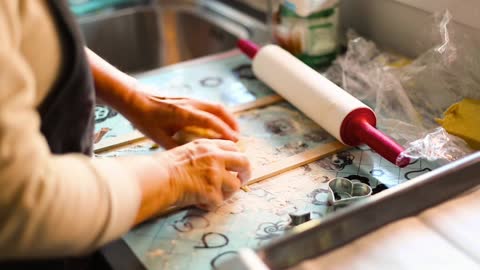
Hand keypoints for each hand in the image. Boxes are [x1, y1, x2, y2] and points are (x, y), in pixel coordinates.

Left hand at [125, 93, 239, 148]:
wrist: (134, 97)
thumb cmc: (144, 118)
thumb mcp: (158, 137)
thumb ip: (175, 147)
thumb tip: (191, 159)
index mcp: (183, 114)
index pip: (210, 121)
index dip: (224, 131)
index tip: (234, 141)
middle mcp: (190, 103)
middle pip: (218, 110)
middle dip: (231, 123)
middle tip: (238, 137)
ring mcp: (190, 98)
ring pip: (215, 105)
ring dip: (227, 117)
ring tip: (233, 130)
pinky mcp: (188, 97)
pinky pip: (209, 104)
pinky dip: (218, 113)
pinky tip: (218, 122)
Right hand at [157, 139, 250, 209]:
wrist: (157, 177)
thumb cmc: (165, 166)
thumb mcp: (187, 150)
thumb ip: (204, 154)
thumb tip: (216, 164)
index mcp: (209, 145)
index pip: (233, 147)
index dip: (236, 157)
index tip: (235, 165)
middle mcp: (216, 157)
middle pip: (244, 162)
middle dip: (246, 173)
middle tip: (241, 180)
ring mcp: (215, 174)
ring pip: (235, 185)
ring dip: (226, 193)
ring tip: (213, 196)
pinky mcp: (212, 190)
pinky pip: (219, 201)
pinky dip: (210, 204)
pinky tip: (199, 202)